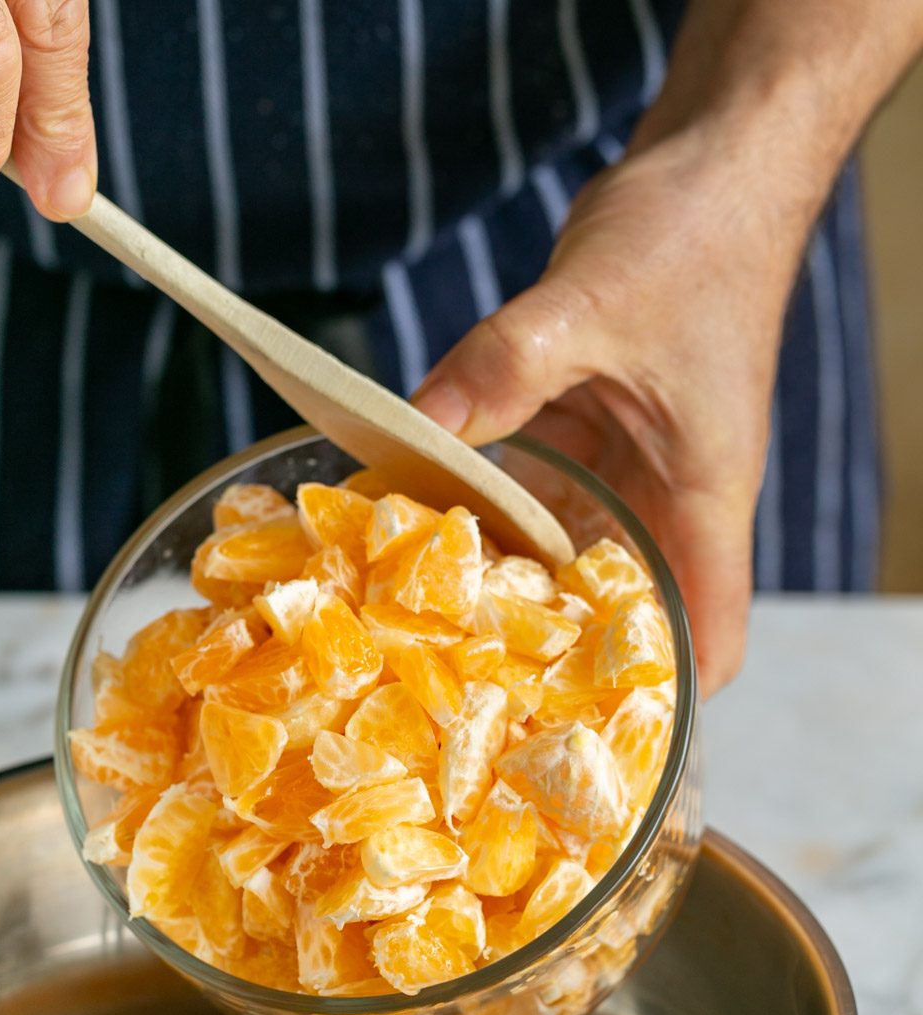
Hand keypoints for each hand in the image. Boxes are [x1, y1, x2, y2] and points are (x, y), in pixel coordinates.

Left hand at [413, 131, 801, 696]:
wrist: (711, 164)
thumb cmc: (697, 235)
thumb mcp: (594, 305)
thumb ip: (504, 369)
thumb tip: (412, 426)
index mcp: (701, 498)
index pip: (711, 631)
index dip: (665, 698)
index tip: (594, 741)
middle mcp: (663, 500)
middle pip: (619, 611)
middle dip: (555, 656)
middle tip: (464, 694)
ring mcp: (622, 470)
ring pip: (562, 556)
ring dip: (499, 582)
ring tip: (418, 627)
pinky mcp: (582, 434)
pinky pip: (526, 491)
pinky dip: (477, 509)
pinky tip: (414, 523)